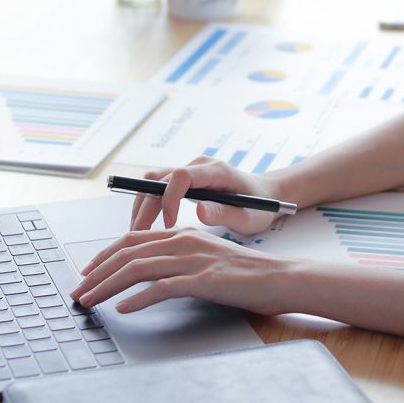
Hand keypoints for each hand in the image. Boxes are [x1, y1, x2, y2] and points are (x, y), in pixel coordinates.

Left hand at [70, 228, 290, 314]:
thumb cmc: (247, 274)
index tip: (86, 273)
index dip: (103, 256)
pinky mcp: (204, 280)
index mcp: (184, 235)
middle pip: (128, 253)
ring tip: (89, 302)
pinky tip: (124, 309)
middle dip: (96, 274)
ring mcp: (194, 260)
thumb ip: (180, 261)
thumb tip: (149, 275)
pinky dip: (138, 298)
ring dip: (107, 286)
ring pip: (138, 268)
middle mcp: (185, 242)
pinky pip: (162, 288)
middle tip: (77, 292)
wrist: (281, 278)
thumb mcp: (207, 259)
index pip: (132, 240)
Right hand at [129, 155, 282, 234]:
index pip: (182, 176)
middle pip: (159, 179)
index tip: (169, 224)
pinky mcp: (184, 179)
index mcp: (217, 171)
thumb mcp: (249, 217)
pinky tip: (147, 227)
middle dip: (146, 208)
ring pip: (152, 181)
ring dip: (142, 206)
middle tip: (140, 237)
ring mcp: (190, 170)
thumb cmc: (259, 207)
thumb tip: (200, 211)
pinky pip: (156, 187)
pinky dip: (147, 205)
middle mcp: (199, 166)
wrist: (264, 196)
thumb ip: (225, 214)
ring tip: (139, 235)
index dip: (169, 199)